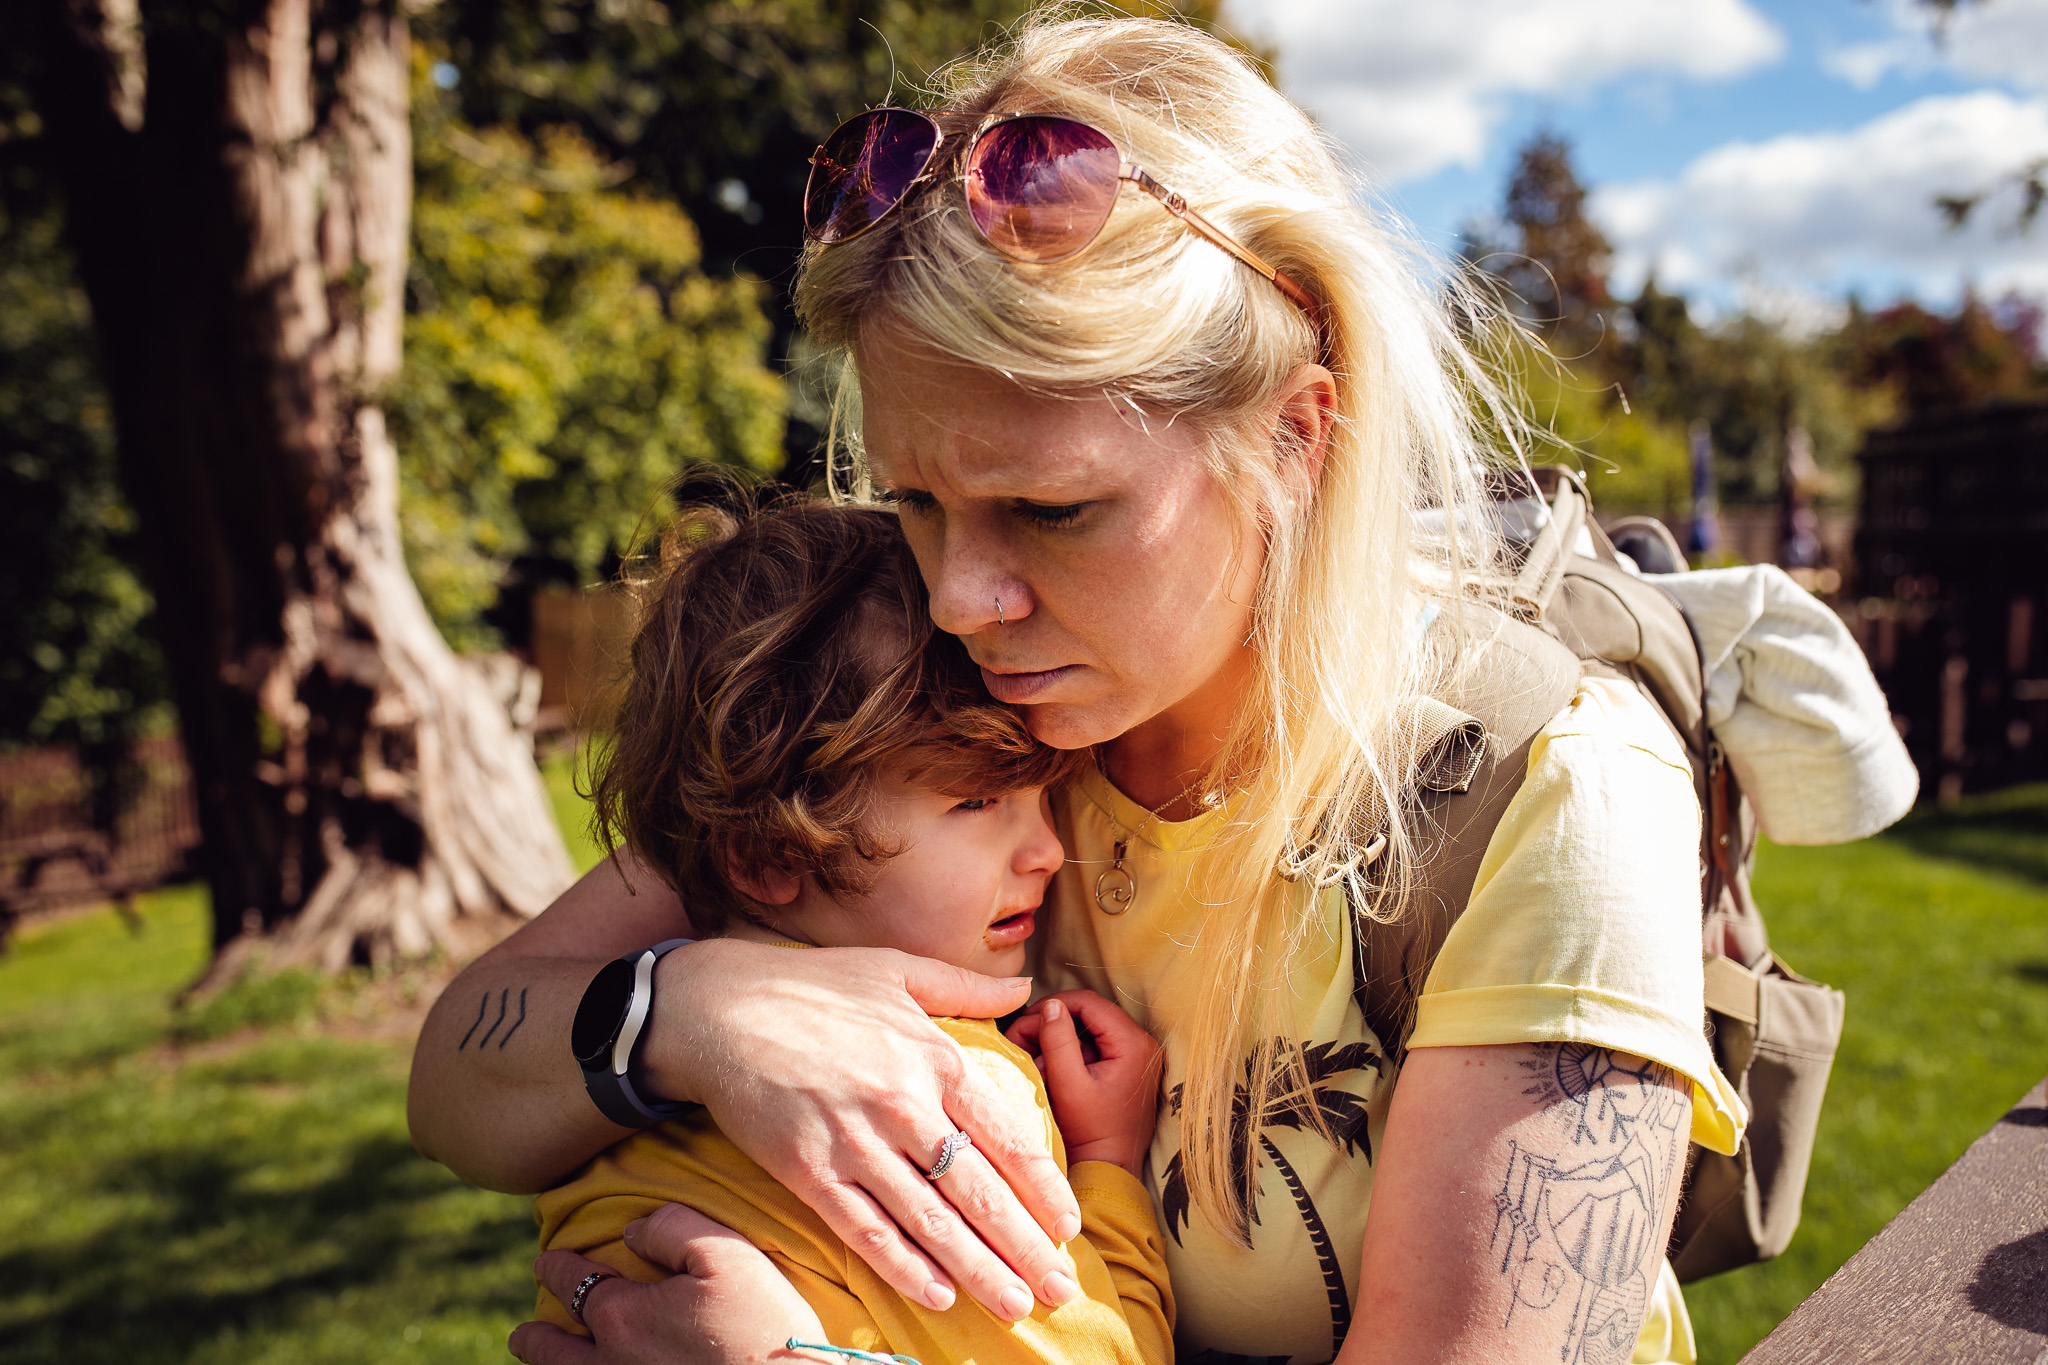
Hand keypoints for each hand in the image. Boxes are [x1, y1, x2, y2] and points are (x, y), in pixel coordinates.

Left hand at [512, 1204, 823, 1364]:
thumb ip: (673, 1228)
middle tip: (523, 1331)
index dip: (558, 1268)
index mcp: (624, 1316)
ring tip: (541, 1359)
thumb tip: (634, 1229)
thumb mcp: (727, 1254)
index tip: (547, 1260)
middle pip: (554, 1351)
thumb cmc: (763, 1324)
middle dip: (535, 1337)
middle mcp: (613, 1363)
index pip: (576, 1284)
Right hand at [637, 939, 1083, 1318]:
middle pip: (979, 1191)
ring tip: (1015, 1305)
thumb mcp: (898, 970)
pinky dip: (905, 1267)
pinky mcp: (808, 1172)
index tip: (1069, 1224)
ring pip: (931, 1222)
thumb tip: (1029, 987)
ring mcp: (855, 1143)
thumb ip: (968, 988)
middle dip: (1027, 1247)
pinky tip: (938, 1295)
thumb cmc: (814, 985)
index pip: (1006, 1136)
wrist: (720, 1008)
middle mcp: (903, 1105)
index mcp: (934, 1057)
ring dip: (979, 1270)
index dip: (1043, 1188)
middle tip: (1060, 1289)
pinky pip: (867, 1231)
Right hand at [1005, 990, 1161, 1176]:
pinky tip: (1048, 1072)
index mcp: (1134, 1044)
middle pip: (1088, 1015)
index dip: (1053, 1006)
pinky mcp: (1126, 1070)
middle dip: (1051, 1025)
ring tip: (1032, 1061)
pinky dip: (1068, 1055)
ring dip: (1057, 1041)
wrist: (1108, 1172)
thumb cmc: (1090, 1134)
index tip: (1024, 1022)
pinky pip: (1093, 1049)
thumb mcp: (1068, 1085)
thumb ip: (1058, 1041)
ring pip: (1088, 1031)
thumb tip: (1050, 1005)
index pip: (1089, 1003)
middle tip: (1020, 1040)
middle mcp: (1142, 1045)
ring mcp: (1136, 1057)